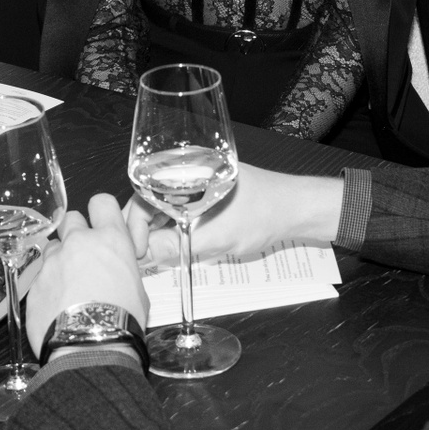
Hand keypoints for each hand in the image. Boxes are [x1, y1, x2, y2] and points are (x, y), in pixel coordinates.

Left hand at [24, 193, 150, 356]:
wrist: (91, 346)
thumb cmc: (121, 320)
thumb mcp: (137, 288)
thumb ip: (122, 269)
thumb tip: (118, 274)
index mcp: (110, 240)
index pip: (102, 202)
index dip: (101, 212)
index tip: (101, 224)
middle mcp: (79, 244)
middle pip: (71, 219)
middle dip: (75, 233)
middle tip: (83, 255)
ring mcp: (53, 262)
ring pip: (52, 248)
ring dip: (59, 260)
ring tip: (69, 285)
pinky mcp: (36, 284)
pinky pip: (40, 278)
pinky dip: (48, 287)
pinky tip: (57, 307)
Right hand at [128, 164, 344, 267]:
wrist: (296, 211)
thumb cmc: (263, 215)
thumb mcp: (218, 235)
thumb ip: (179, 246)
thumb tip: (143, 255)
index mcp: (186, 168)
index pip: (141, 194)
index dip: (132, 225)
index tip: (137, 252)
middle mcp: (186, 172)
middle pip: (148, 201)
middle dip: (142, 232)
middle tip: (142, 261)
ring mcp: (194, 185)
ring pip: (162, 210)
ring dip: (156, 234)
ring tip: (155, 259)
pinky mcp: (204, 197)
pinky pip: (177, 213)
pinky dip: (171, 232)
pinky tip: (173, 250)